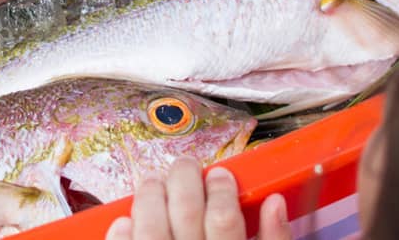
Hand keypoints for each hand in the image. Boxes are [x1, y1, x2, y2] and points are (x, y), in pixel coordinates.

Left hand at [105, 159, 288, 239]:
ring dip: (151, 196)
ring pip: (151, 227)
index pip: (224, 220)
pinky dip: (122, 232)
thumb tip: (276, 203)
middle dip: (184, 179)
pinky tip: (127, 220)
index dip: (221, 190)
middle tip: (186, 167)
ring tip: (154, 184)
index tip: (221, 175)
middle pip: (185, 212)